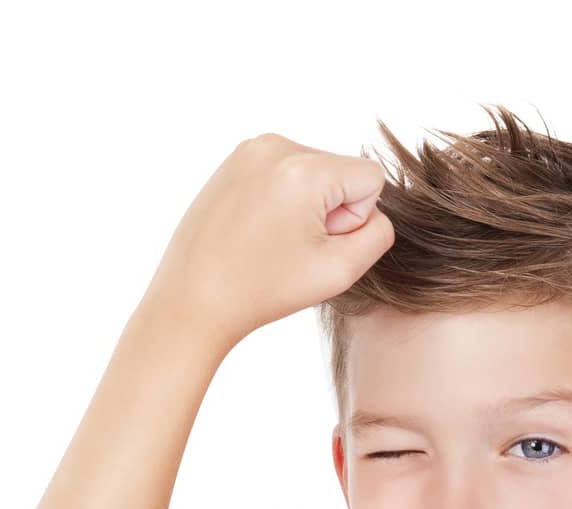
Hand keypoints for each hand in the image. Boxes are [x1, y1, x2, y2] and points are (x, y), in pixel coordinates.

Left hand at [140, 132, 394, 349]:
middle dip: (330, 210)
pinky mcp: (235, 160)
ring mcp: (250, 149)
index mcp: (304, 169)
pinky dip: (283, 201)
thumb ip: (378, 234)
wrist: (193, 299)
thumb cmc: (263, 290)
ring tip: (272, 240)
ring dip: (307, 206)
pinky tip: (258, 231)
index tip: (316, 244)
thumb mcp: (340, 271)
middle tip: (291, 247)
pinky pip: (286, 173)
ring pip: (315, 172)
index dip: (355, 219)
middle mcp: (276, 146)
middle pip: (342, 172)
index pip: (371, 178)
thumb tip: (370, 210)